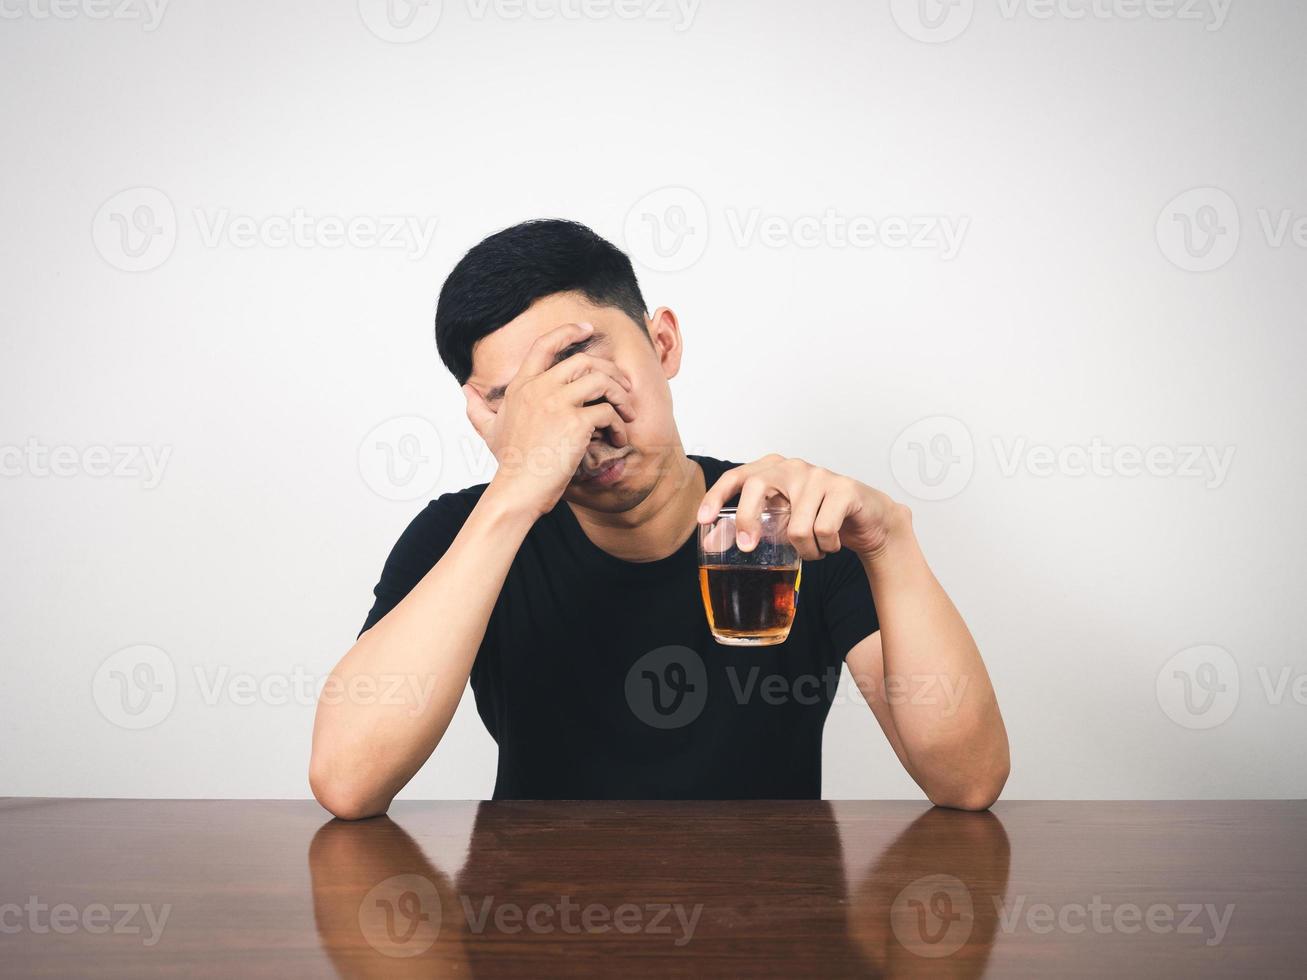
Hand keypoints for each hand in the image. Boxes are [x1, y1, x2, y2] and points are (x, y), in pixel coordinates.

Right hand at [464, 322, 635, 517]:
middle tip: (623, 387)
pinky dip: (618, 424)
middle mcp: (538, 388)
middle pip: (584, 361)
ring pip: (601, 380)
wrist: (517, 490)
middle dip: (610, 371)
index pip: (544, 345)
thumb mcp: (488, 430)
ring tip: (627, 413)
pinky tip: (617, 438)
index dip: (567, 331)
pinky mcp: (575, 423)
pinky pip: (607, 412)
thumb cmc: (508, 463)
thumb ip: (476, 407)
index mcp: (521, 386)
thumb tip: (465, 389)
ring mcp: (557, 404)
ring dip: (621, 395)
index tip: (587, 329)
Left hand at [697, 455, 905, 561]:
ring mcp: (819, 475)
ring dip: (805, 550)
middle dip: (750, 522)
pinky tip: (832, 543)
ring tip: (814, 549)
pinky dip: (826, 548)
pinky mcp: (844, 489)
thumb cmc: (821, 519)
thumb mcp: (783, 520)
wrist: (870, 520)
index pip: (737, 476)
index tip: (704, 519)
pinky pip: (822, 531)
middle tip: (748, 547)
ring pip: (796, 525)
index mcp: (773, 469)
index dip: (717, 496)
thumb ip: (754, 523)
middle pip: (758, 488)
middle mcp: (793, 466)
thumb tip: (714, 542)